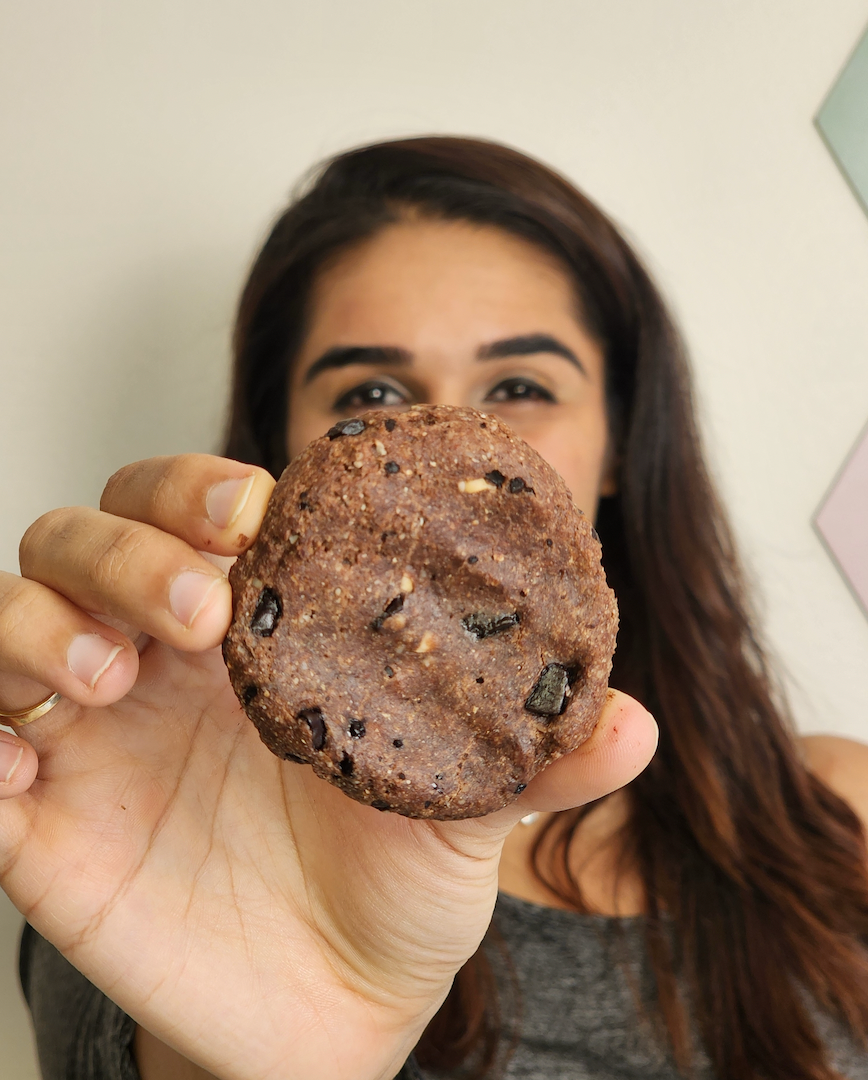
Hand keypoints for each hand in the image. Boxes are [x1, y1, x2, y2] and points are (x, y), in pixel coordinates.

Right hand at [0, 455, 656, 1079]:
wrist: (340, 1011)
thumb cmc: (397, 882)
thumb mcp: (468, 812)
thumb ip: (537, 759)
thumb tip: (634, 721)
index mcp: (255, 631)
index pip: (191, 508)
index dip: (200, 489)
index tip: (252, 513)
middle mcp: (161, 662)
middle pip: (85, 539)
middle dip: (126, 551)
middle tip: (199, 612)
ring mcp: (92, 737)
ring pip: (12, 620)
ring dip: (42, 624)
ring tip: (113, 681)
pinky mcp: (41, 824)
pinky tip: (24, 764)